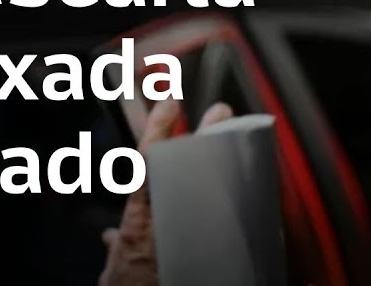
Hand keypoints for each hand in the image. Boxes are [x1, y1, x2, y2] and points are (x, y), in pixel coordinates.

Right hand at [97, 100, 233, 285]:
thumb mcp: (117, 267)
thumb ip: (117, 248)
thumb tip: (111, 239)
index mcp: (139, 221)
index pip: (147, 163)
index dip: (158, 129)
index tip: (169, 104)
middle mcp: (168, 224)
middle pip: (191, 170)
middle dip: (207, 138)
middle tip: (221, 113)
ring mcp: (195, 237)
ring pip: (216, 194)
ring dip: (230, 168)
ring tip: (243, 145)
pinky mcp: (218, 256)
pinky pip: (236, 226)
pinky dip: (248, 208)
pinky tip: (259, 194)